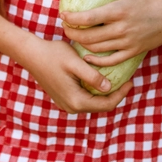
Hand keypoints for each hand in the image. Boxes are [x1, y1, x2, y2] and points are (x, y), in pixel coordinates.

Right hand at [19, 36, 133, 113]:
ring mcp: (66, 104)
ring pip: (92, 102)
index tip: (131, 81)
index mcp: (76, 101)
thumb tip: (109, 87)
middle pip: (100, 105)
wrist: (31, 54)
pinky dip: (94, 91)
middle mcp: (71, 107)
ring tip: (116, 78)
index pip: (106, 104)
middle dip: (115, 94)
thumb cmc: (53, 55)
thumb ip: (92, 77)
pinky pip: (84, 98)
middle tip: (126, 79)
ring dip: (104, 93)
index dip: (121, 94)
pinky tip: (99, 79)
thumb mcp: (76, 63)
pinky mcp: (63, 98)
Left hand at [60, 0, 161, 65]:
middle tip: (64, 27)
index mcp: (119, 11)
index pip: (88, 18)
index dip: (72, 18)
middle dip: (71, 33)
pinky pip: (111, 61)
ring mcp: (127, 42)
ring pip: (97, 49)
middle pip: (88, 36)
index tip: (63, 15)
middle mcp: (121, 29)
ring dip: (81, 44)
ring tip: (74, 36)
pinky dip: (97, 61)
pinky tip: (87, 56)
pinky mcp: (133, 52)